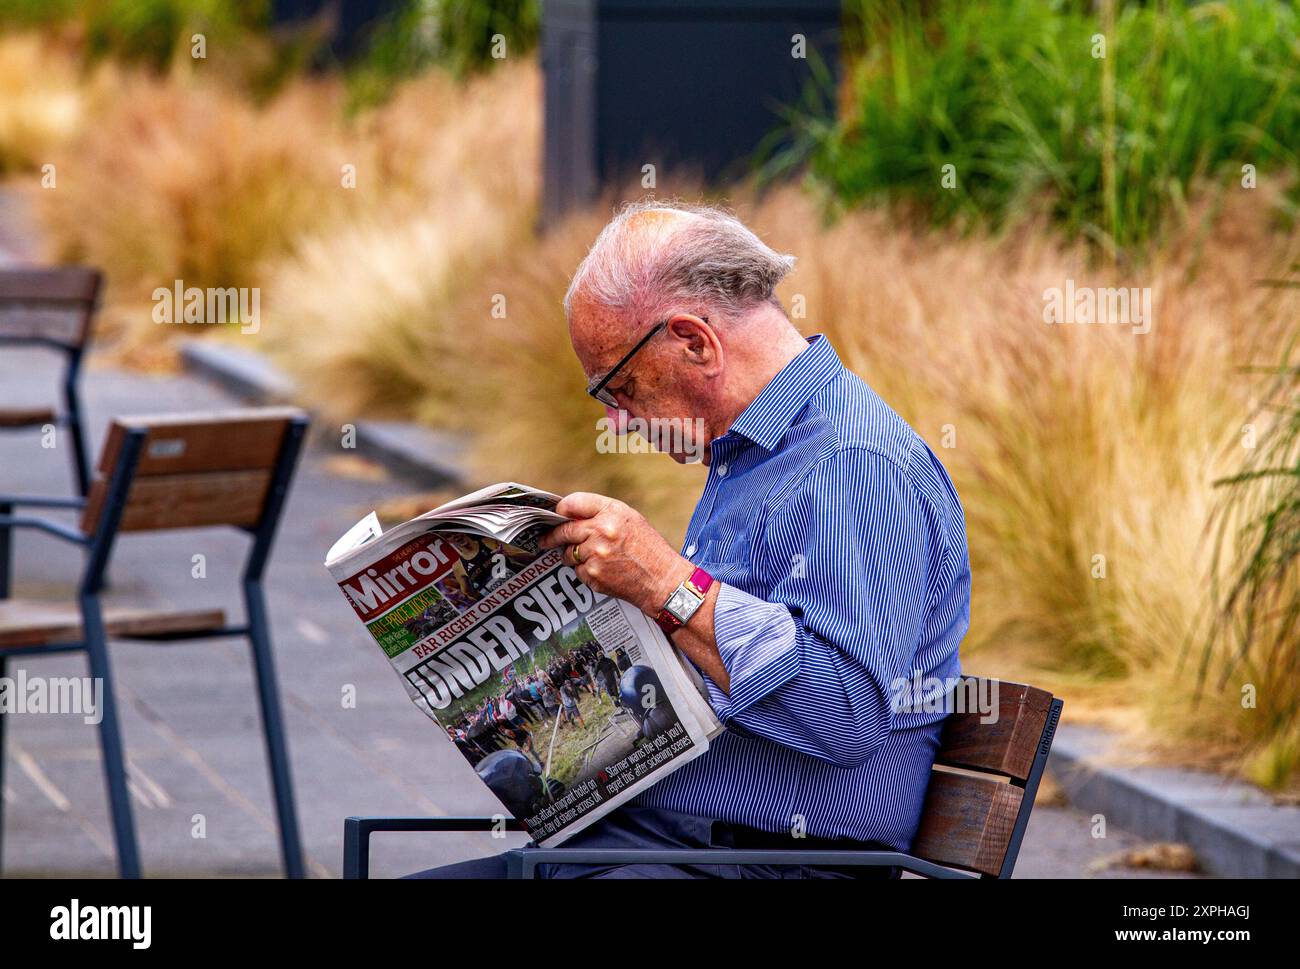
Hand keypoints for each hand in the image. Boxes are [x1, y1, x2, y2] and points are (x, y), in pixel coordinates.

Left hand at [538, 493, 690, 615]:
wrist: (662, 580)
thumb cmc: (648, 548)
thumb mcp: (631, 519)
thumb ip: (602, 513)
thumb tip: (570, 514)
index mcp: (612, 512)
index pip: (573, 503)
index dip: (562, 509)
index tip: (557, 515)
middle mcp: (602, 531)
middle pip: (564, 530)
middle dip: (553, 536)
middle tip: (546, 540)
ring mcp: (596, 554)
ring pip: (568, 553)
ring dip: (573, 556)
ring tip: (592, 558)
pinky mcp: (593, 575)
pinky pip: (577, 571)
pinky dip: (585, 571)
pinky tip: (603, 571)